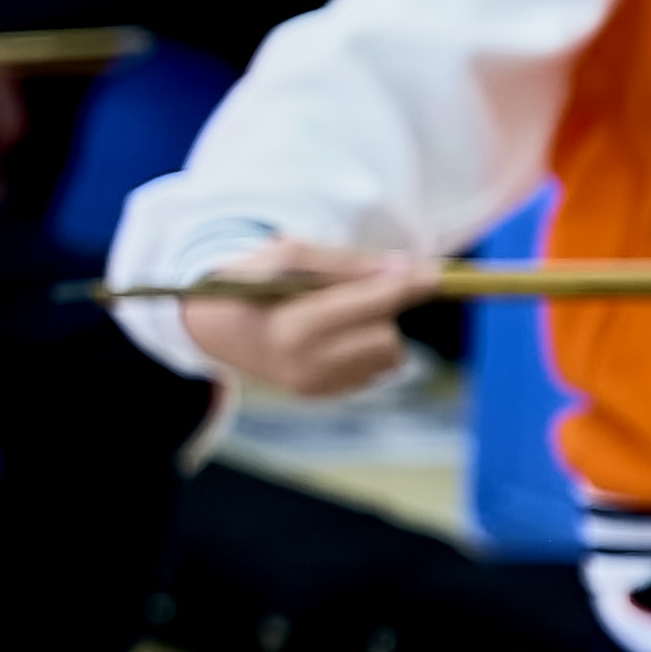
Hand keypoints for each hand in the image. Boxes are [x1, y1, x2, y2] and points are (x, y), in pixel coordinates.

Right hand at [177, 239, 439, 399]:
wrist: (213, 327)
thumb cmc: (251, 281)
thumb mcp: (287, 255)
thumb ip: (346, 262)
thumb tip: (407, 269)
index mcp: (292, 328)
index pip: (370, 304)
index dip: (406, 285)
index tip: (437, 274)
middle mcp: (306, 366)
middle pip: (387, 336)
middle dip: (382, 309)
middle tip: (356, 290)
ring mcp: (315, 387)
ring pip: (389, 357)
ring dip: (378, 329)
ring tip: (341, 314)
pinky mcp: (323, 396)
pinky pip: (375, 370)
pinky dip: (366, 348)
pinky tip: (333, 335)